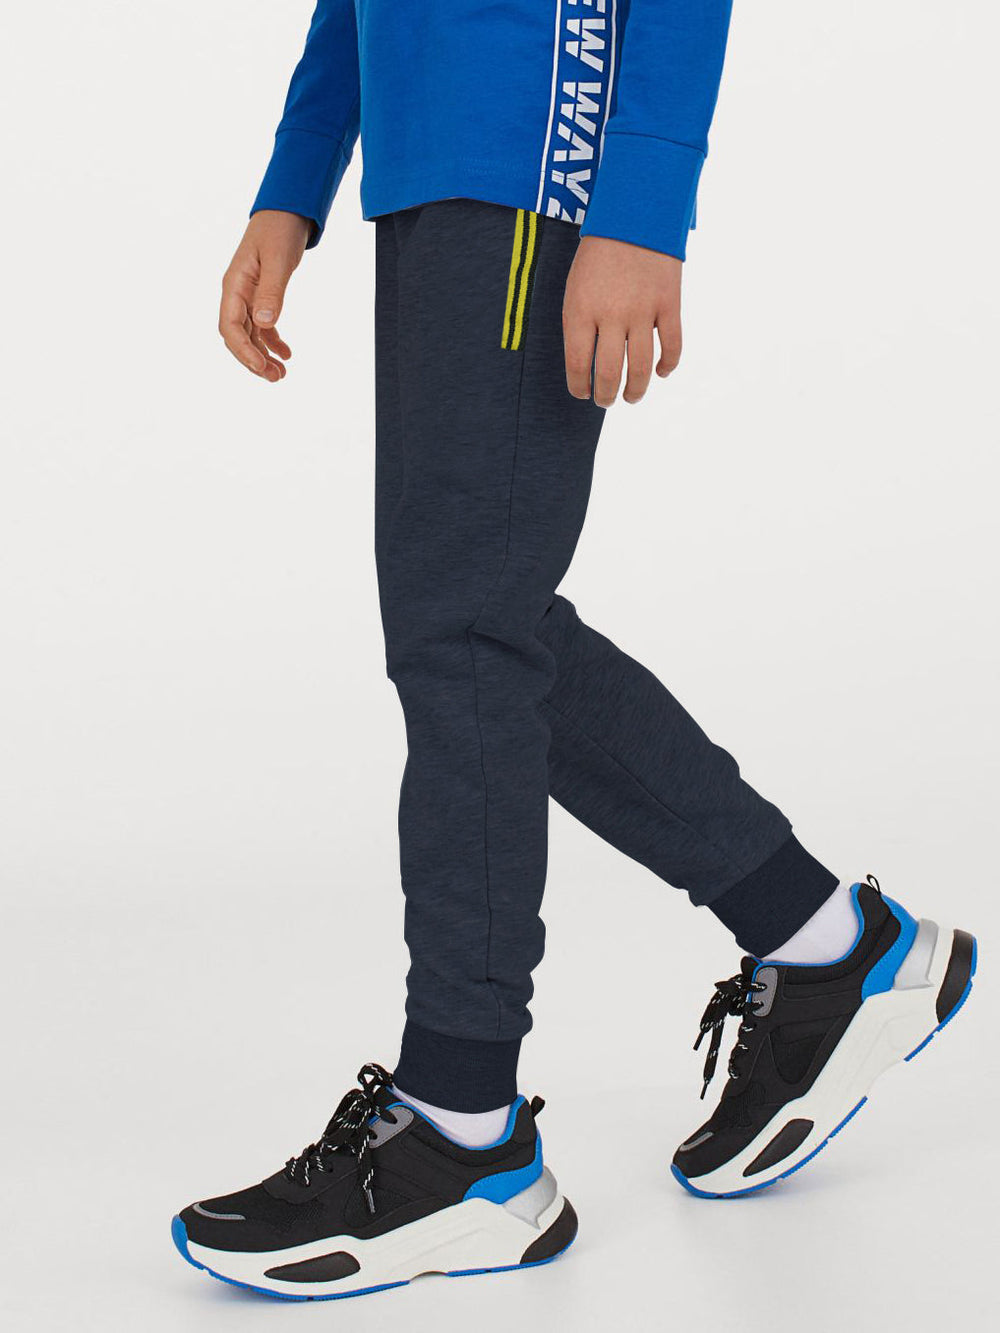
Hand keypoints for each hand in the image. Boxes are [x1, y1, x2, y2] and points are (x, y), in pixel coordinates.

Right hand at [219, 210, 311, 381]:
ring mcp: (247, 295)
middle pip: (237, 336)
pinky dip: (272, 342)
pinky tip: (287, 354)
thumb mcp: (279, 261)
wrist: (287, 211)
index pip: (230, 326)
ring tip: (281, 374)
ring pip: (250, 334)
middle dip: (253, 360)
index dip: (243, 351)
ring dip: (263, 355)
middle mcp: (237, 293)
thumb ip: (272, 292)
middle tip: (275, 378)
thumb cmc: (280, 230)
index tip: (261, 368)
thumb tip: (264, 323)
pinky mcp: (261, 295)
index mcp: (235, 284)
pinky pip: (262, 326)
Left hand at [563, 236, 682, 406]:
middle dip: (606, 396)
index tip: (582, 393)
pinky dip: (668, 365)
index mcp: (581, 310)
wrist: (635, 213)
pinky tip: (661, 372)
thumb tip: (588, 364)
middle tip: (606, 401)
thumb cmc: (599, 254)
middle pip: (609, 373)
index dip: (579, 387)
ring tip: (631, 397)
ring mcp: (644, 311)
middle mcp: (612, 315)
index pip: (579, 365)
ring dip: (635, 390)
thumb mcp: (576, 287)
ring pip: (641, 368)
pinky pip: (672, 347)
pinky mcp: (670, 304)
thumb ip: (580, 324)